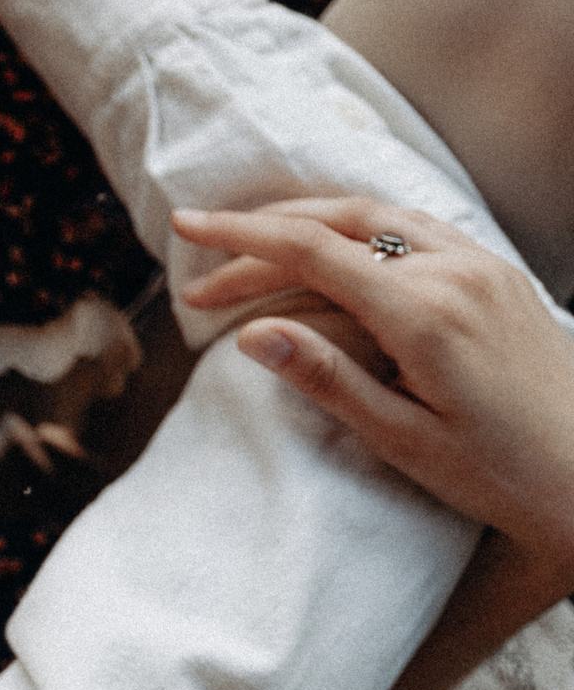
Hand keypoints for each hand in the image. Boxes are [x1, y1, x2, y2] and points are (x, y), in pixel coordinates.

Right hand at [176, 198, 573, 576]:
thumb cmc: (501, 473)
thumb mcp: (403, 438)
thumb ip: (327, 378)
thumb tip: (255, 334)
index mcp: (425, 313)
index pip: (311, 251)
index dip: (240, 237)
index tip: (187, 228)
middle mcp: (457, 273)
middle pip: (336, 224)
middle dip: (260, 236)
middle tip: (204, 269)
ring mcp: (483, 267)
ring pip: (375, 216)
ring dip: (307, 224)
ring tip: (256, 252)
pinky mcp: (498, 275)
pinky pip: (415, 228)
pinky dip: (357, 227)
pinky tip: (334, 252)